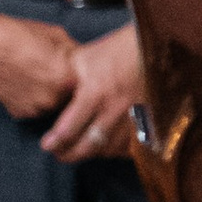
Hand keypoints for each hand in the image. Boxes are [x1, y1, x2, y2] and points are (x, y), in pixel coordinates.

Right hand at [0, 0, 81, 122]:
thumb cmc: (16, 36)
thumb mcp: (55, 35)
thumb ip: (73, 50)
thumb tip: (81, 56)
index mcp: (67, 80)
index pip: (84, 85)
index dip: (78, 76)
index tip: (73, 70)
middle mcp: (52, 99)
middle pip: (68, 97)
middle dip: (64, 86)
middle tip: (52, 71)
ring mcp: (34, 109)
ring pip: (50, 104)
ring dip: (48, 94)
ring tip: (35, 74)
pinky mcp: (17, 112)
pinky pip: (32, 108)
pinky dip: (31, 98)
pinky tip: (23, 81)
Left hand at [38, 22, 144, 161]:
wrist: (154, 47)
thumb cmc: (117, 50)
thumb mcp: (84, 58)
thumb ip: (67, 79)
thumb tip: (51, 95)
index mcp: (95, 93)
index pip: (69, 129)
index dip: (54, 142)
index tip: (47, 145)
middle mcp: (114, 110)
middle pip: (88, 146)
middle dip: (69, 154)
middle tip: (60, 154)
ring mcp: (134, 118)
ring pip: (109, 149)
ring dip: (92, 153)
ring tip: (81, 150)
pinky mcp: (150, 121)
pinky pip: (132, 147)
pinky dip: (117, 151)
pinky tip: (108, 148)